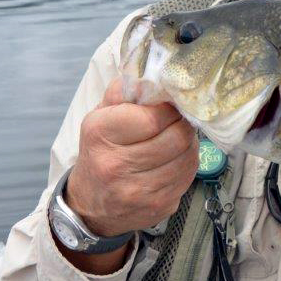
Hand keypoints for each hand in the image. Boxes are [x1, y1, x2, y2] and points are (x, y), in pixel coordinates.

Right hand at [66, 77, 198, 238]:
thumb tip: (156, 74)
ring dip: (188, 143)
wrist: (91, 205)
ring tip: (176, 138)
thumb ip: (125, 90)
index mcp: (100, 134)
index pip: (153, 117)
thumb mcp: (101, 115)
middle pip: (177, 137)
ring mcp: (138, 191)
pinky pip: (188, 176)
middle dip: (182, 124)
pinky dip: (187, 163)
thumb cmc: (100, 151)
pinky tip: (175, 158)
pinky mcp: (159, 207)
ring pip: (188, 156)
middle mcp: (117, 166)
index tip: (169, 105)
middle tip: (178, 120)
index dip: (168, 108)